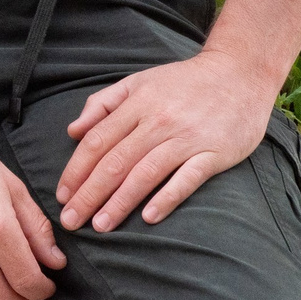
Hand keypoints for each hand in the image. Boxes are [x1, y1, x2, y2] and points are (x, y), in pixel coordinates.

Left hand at [56, 49, 275, 232]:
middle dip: (89, 194)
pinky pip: (187, 179)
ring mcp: (186, 137)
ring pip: (146, 173)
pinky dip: (167, 198)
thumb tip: (73, 131)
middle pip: (116, 161)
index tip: (61, 196)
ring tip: (100, 225)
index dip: (76, 170)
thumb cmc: (184, 82)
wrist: (239, 74)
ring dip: (120, 202)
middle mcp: (158, 120)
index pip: (97, 141)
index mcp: (137, 103)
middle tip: (71, 221)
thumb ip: (103, 104)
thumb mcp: (138, 81)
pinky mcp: (213, 153)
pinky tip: (149, 218)